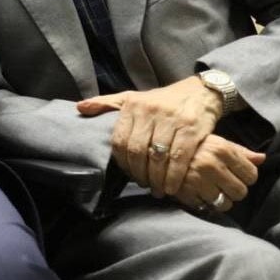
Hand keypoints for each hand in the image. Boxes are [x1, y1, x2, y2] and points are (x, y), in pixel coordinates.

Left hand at [77, 76, 221, 197]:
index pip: (120, 140)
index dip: (122, 162)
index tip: (128, 174)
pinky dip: (174, 175)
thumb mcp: (133, 97)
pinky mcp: (192, 128)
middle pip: (137, 150)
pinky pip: (180, 157)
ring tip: (157, 189)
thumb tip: (79, 108)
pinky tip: (172, 185)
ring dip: (156, 178)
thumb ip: (107, 103)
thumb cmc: (162, 100)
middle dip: (139, 173)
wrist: (200, 91)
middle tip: (143, 185)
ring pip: (158, 156)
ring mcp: (172, 119)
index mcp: (132, 105)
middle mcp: (150, 110)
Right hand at [169, 134, 264, 212]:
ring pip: (224, 203)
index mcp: (221, 149)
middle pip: (240, 192)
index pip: (251, 174)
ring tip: (208, 189)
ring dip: (219, 200)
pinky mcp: (184, 192)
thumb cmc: (190, 146)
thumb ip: (239, 151)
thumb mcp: (215, 141)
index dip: (245, 177)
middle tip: (222, 184)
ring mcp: (197, 179)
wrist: (155, 149)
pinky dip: (202, 203)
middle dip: (233, 190)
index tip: (234, 174)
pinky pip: (205, 207)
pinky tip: (196, 192)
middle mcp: (211, 164)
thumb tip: (262, 158)